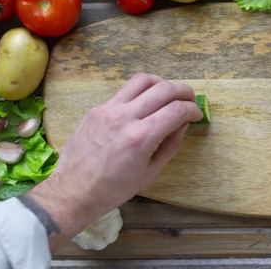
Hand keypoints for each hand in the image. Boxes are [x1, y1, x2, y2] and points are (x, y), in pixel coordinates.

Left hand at [27, 73, 202, 249]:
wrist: (73, 190)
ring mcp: (108, 109)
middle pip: (164, 88)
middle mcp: (125, 117)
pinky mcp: (97, 108)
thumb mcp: (151, 172)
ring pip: (142, 80)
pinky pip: (125, 91)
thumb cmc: (114, 188)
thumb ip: (171, 144)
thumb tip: (182, 123)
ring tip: (168, 95)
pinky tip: (144, 105)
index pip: (177, 110)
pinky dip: (141, 93)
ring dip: (162, 83)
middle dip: (184, 91)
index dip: (193, 109)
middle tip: (190, 100)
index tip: (197, 114)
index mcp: (141, 137)